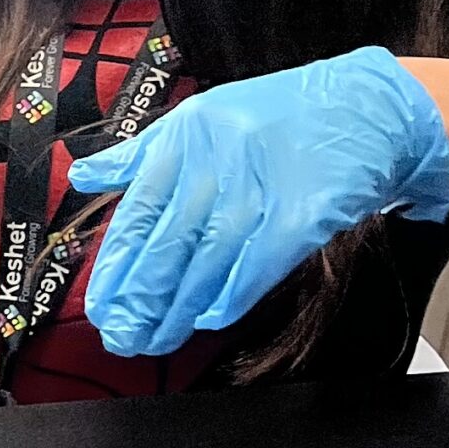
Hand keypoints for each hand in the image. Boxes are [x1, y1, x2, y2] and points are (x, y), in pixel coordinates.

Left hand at [72, 46, 448, 357]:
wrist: (367, 109)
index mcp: (183, 139)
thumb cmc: (282, 115)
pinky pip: (257, 265)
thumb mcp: (199, 117)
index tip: (102, 301)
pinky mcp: (302, 214)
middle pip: (167, 242)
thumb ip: (138, 154)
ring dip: (178, 308)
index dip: (116, 265)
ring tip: (155, 338)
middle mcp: (215, 163)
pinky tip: (208, 319)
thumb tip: (82, 175)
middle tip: (121, 334)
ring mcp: (259, 189)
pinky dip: (231, 296)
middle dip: (140, 297)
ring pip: (206, 260)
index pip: (137, 212)